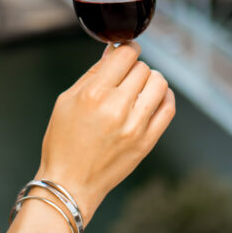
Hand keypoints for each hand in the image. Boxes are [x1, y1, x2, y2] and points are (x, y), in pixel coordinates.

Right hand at [36, 41, 174, 226]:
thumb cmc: (64, 142)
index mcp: (94, 94)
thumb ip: (93, 73)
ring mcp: (135, 126)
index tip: (125, 53)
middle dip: (134, 68)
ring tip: (139, 88)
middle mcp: (117, 108)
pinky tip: (154, 98)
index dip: (126, 49)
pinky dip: (164, 97)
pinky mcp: (147, 142)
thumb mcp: (67, 100)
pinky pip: (168, 108)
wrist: (70, 183)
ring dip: (150, 80)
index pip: (125, 55)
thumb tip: (113, 51)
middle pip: (143, 68)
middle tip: (124, 78)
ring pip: (159, 83)